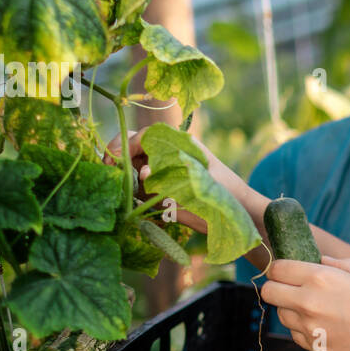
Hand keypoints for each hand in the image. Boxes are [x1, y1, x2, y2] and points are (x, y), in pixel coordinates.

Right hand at [104, 128, 243, 234]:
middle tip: (110, 175)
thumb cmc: (223, 191)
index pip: (141, 136)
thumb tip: (144, 172)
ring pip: (132, 170)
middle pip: (132, 150)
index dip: (124, 145)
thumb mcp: (197, 179)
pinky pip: (140, 190)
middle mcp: (167, 156)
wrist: (239, 214)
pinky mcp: (162, 193)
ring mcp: (163, 174)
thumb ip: (171, 174)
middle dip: (118, 160)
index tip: (114, 160)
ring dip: (125, 179)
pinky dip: (133, 195)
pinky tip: (132, 202)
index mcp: (176, 144)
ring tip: (124, 191)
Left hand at [259, 254, 349, 350]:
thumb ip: (337, 263)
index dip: (280, 267)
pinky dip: (301, 327)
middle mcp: (308, 302)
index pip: (277, 269)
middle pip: (269, 292)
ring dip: (290, 308)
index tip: (288, 269)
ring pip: (280, 314)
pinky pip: (294, 333)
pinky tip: (322, 323)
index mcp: (320, 278)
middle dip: (277, 286)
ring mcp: (308, 327)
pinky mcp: (313, 346)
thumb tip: (319, 260)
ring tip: (313, 307)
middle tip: (292, 287)